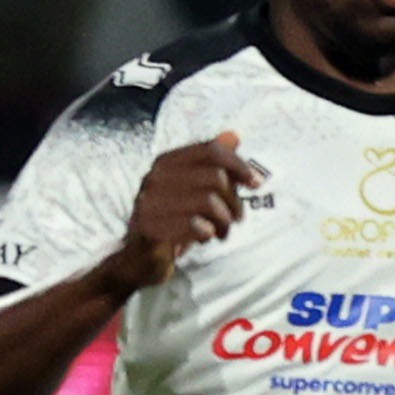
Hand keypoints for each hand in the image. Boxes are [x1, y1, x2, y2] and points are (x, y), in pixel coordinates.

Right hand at [101, 131, 263, 293]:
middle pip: (215, 177)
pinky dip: (207, 233)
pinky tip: (204, 238)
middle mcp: (155, 178)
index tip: (256, 183)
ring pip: (208, 202)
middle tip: (234, 219)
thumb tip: (233, 136)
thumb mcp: (194, 190)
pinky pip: (194, 226)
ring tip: (221, 232)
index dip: (239, 165)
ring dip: (224, 222)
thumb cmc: (171, 222)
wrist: (138, 259)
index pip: (211, 151)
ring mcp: (150, 203)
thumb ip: (213, 164)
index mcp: (166, 162)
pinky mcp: (150, 229)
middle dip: (234, 201)